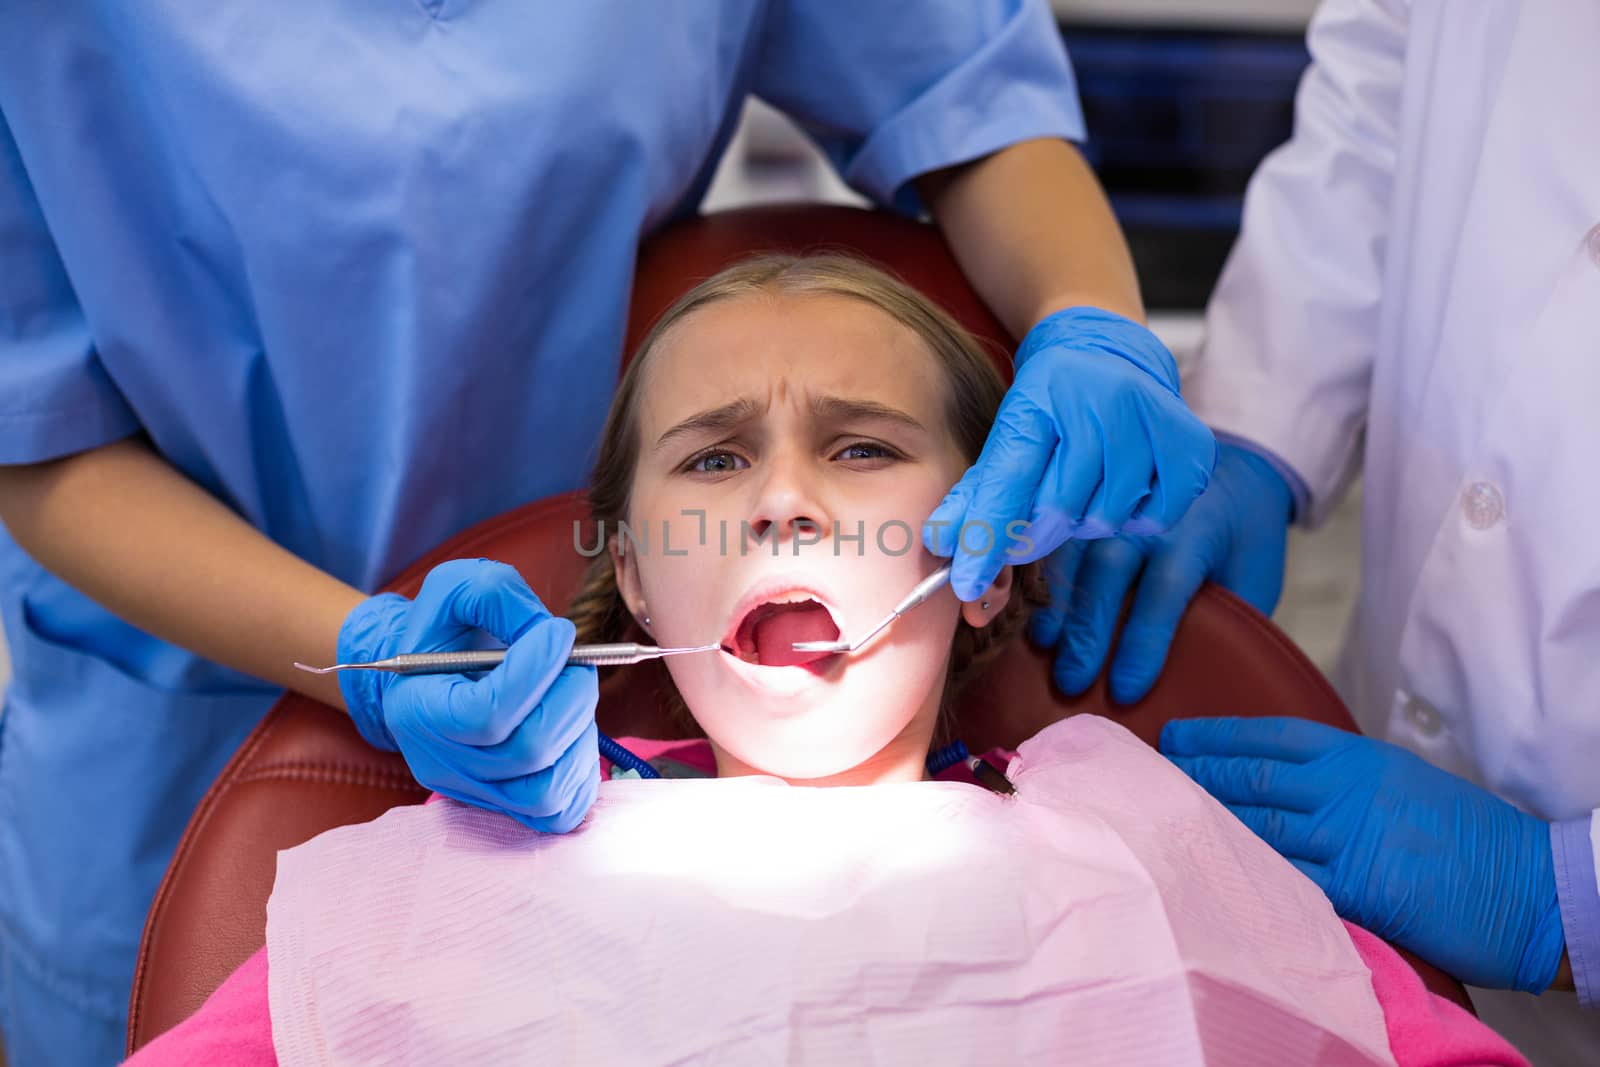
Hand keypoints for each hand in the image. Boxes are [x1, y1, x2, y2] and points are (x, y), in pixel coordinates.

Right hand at [338, 558, 598, 832]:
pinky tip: (574, 727)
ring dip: (580, 732)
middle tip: (578, 662)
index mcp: (418, 708)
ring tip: (572, 694)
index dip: (535, 672)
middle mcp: (441, 761)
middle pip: (528, 750)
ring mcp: (476, 791)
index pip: (486, 714)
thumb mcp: (457, 587)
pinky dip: (581, 769)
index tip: (558, 632)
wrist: (438, 669)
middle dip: (571, 697)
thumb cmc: (450, 629)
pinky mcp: (508, 805)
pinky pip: (560, 811)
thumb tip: (546, 633)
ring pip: (548, 788)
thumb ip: (495, 594)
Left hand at [923, 306, 1215, 601]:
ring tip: (1085, 484)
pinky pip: (1153, 519)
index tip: (964, 583)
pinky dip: (1133, 516)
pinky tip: (1125, 483)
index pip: (1009, 481)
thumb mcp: (1008, 430)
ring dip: (1086, 520)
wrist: (1111, 351)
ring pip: (1105, 518)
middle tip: (1032, 522)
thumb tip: (940, 542)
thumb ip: (976, 491)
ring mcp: (1154, 422)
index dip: (985, 537)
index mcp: (1043, 394)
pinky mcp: (1192, 447)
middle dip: (1036, 531)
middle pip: (1058, 510)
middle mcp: (1103, 402)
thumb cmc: (1051, 401)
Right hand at [1028, 441, 1292, 702]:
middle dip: (1087, 630)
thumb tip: (1197, 679)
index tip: (1127, 688)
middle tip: (1071, 681)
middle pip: (1108, 570)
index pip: (1164, 589)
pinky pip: (1058, 540)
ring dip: (1056, 602)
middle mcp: (1147, 515)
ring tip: (1042, 646)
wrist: (1233, 470)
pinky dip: (1042, 577)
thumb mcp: (1255, 574)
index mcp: (1195, 532)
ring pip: (1074, 552)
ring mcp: (1112, 506)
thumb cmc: (1244, 537)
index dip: (1144, 641)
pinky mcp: (1089, 506)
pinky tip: (1026, 609)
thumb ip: (1231, 616)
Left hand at [1161, 716, 1565, 991]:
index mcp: (1355, 756)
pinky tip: (1208, 869)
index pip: (1267, 735)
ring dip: (1204, 820)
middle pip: (1248, 776)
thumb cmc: (1466, 835)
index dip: (1214, 735)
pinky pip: (1285, 877)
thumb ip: (1342, 777)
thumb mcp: (1400, 780)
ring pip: (1255, 824)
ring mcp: (1348, 837)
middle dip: (1192, 774)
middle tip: (1147, 773)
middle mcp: (1344, 789)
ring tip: (1160, 817)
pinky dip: (1244, 872)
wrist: (1529, 884)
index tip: (1173, 735)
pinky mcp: (1357, 887)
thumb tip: (1282, 777)